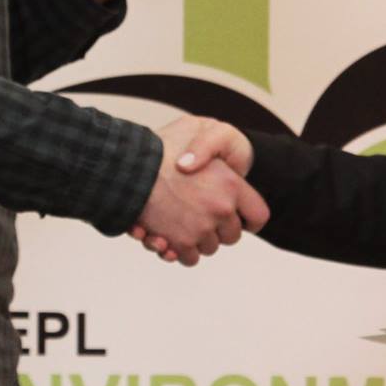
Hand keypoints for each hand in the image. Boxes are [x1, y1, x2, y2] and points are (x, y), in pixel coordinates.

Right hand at [130, 116, 267, 266]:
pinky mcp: (180, 242)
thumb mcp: (197, 128)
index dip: (250, 219)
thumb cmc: (162, 145)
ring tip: (182, 223)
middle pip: (232, 236)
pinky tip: (168, 236)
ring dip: (198, 240)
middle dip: (219, 230)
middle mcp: (221, 208)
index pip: (258, 215)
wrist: (127, 165)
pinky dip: (180, 252)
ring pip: (210, 248)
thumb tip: (208, 170)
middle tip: (202, 216)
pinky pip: (189, 257)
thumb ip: (213, 146)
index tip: (240, 219)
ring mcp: (201, 227)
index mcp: (232, 184)